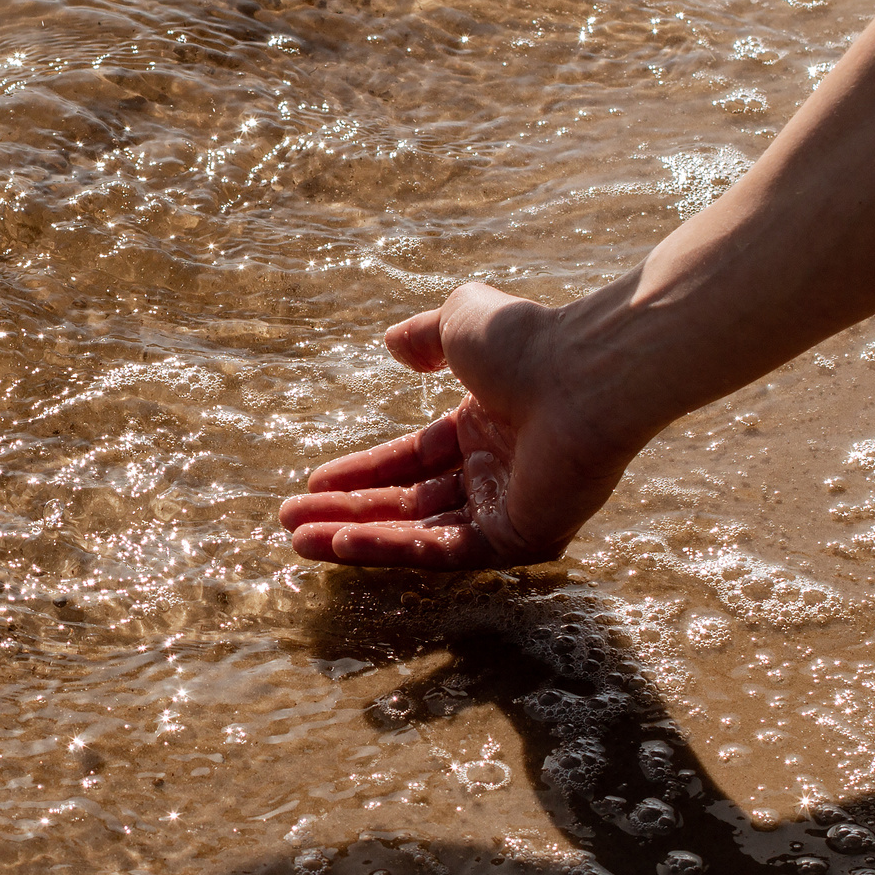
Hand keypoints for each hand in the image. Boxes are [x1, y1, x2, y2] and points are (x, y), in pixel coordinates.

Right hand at [278, 283, 641, 569]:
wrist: (582, 375)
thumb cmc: (527, 343)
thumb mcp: (460, 323)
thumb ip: (425, 336)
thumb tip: (394, 346)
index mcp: (486, 427)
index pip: (412, 460)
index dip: (362, 473)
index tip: (314, 484)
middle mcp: (498, 472)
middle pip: (408, 504)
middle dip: (347, 514)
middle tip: (292, 524)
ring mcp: (511, 509)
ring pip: (420, 533)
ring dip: (358, 538)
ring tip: (301, 542)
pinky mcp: (522, 538)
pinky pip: (447, 551)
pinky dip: (393, 548)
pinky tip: (344, 543)